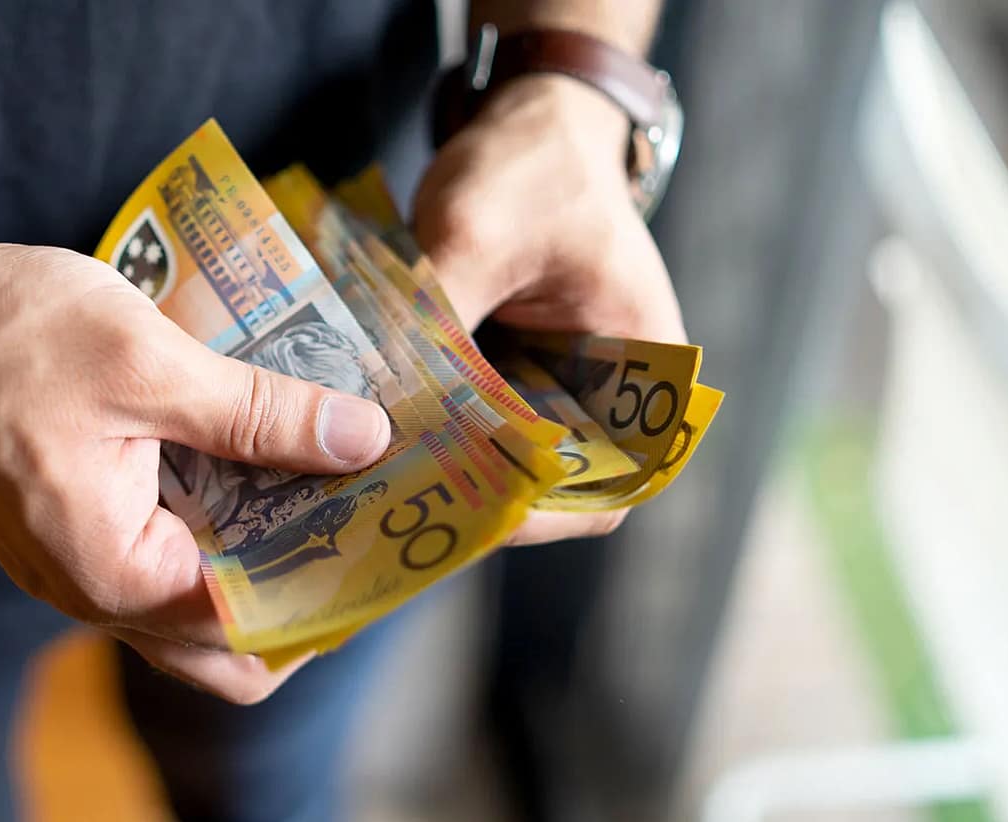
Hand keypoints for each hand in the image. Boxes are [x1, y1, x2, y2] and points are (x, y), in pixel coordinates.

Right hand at [0, 235, 390, 702]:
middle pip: (227, 645)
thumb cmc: (8, 335)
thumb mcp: (151, 365)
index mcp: (114, 573)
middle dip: (302, 595)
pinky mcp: (70, 532)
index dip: (329, 591)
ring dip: (259, 563)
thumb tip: (364, 441)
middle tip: (362, 527)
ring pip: (194, 608)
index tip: (386, 543)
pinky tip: (253, 468)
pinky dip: (215, 533)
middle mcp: (92, 593)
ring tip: (324, 493)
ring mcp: (75, 569)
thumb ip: (262, 414)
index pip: (252, 628)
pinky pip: (160, 563)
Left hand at [413, 76, 686, 543]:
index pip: (606, 484)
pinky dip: (426, 421)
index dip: (539, 514)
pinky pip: (470, 418)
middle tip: (390, 501)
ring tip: (370, 471)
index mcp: (644, 369)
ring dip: (440, 461)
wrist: (531, 121)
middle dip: (470, 492)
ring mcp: (556, 385)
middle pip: (545, 482)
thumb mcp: (478, 231)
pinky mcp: (509, 373)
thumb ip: (432, 319)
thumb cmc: (533, 167)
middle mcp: (608, 392)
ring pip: (499, 456)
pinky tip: (368, 422)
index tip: (463, 510)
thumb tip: (362, 400)